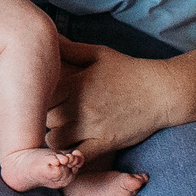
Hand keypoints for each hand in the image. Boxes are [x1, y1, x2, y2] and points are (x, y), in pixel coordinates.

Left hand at [45, 39, 179, 155]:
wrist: (161, 92)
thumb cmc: (128, 70)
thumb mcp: (97, 53)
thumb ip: (69, 48)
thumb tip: (44, 38)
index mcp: (74, 83)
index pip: (38, 93)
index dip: (34, 97)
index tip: (35, 97)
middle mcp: (80, 106)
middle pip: (44, 117)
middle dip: (41, 117)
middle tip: (45, 116)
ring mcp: (92, 127)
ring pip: (55, 139)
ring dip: (52, 137)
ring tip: (56, 132)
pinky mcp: (105, 143)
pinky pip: (77, 157)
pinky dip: (68, 156)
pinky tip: (68, 151)